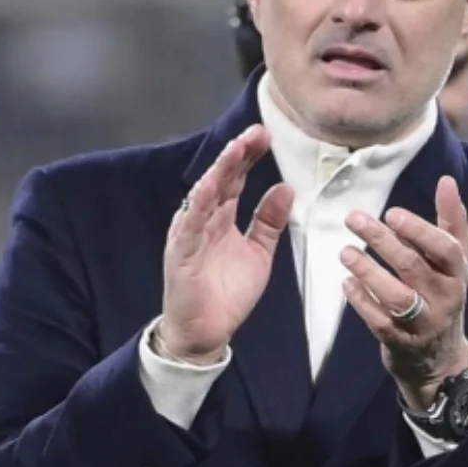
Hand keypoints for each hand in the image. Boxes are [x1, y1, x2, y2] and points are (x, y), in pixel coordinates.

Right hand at [159, 124, 294, 363]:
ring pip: (205, 194)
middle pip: (221, 179)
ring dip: (220, 170)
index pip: (236, 180)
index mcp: (222, 217)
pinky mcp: (181, 253)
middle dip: (237, 154)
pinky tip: (211, 184)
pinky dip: (200, 202)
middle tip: (256, 132)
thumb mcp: (259, 252)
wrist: (205, 333)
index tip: (266, 137)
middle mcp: (204, 219)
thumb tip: (286, 188)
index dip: (249, 157)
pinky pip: (190, 223)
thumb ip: (270, 221)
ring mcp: (190, 234)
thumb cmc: (227, 292)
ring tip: (236, 149)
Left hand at [340, 175, 467, 408]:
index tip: (391, 213)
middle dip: (382, 241)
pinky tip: (345, 283)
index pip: (445, 250)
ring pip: (395, 296)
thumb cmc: (444, 293)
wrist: (440, 359)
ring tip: (345, 251)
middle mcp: (444, 298)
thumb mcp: (456, 261)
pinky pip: (379, 321)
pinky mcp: (399, 341)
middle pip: (412, 267)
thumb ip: (452, 221)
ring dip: (368, 272)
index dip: (419, 231)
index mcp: (457, 274)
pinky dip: (361, 301)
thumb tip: (447, 180)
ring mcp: (422, 323)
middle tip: (354, 218)